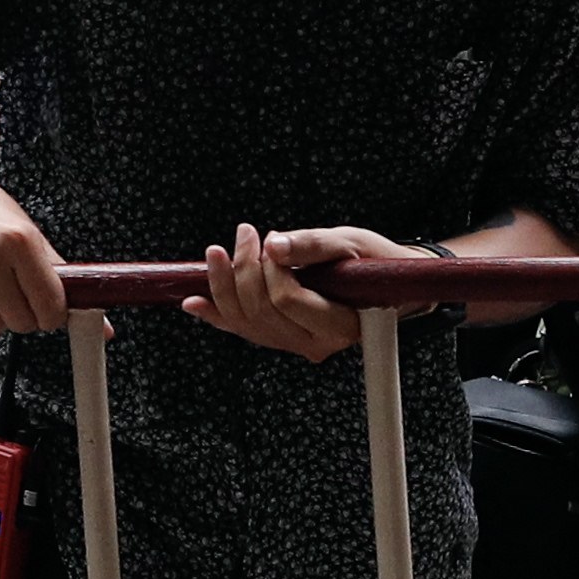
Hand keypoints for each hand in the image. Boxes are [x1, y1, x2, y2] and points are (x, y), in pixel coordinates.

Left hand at [180, 223, 425, 361]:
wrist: (386, 282)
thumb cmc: (376, 261)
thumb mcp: (351, 243)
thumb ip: (314, 245)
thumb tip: (275, 244)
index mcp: (342, 324)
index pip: (289, 301)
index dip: (270, 270)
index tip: (270, 240)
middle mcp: (317, 343)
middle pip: (261, 312)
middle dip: (244, 270)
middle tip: (245, 234)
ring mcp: (295, 344)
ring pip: (245, 323)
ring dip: (222, 287)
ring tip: (215, 253)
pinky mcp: (280, 338)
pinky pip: (241, 331)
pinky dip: (215, 315)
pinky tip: (193, 303)